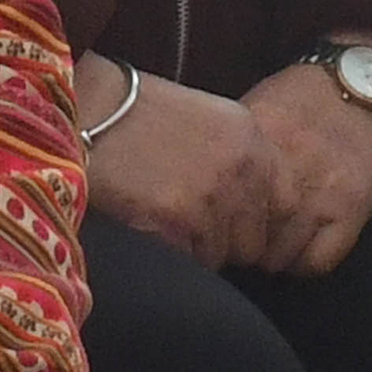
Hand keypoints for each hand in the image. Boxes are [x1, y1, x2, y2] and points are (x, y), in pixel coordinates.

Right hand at [79, 64, 288, 266]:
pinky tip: (145, 221)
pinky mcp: (178, 221)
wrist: (83, 107)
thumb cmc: (135, 114)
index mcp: (252, 139)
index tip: (232, 222)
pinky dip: (168, 253)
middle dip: (224, 241)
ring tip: (159, 215)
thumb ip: (239, 159)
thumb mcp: (207, 120)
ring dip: (193, 249)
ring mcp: (212, 197)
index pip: (287, 206)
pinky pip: (188, 263)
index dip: (256, 221)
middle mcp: (242, 168)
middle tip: (184, 218)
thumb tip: (254, 211)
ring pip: (219, 258)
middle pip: (254, 241)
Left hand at [225, 61, 371, 275]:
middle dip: (239, 241)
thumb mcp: (254, 109)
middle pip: (244, 237)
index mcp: (256, 142)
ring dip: (271, 255)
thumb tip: (193, 186)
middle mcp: (287, 169)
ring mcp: (321, 193)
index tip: (213, 223)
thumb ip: (229, 150)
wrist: (367, 88)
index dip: (211, 221)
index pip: (218, 206)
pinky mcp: (352, 210)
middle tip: (242, 234)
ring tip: (272, 239)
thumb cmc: (303, 101)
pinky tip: (300, 245)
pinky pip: (316, 262)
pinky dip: (304, 262)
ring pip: (278, 256)